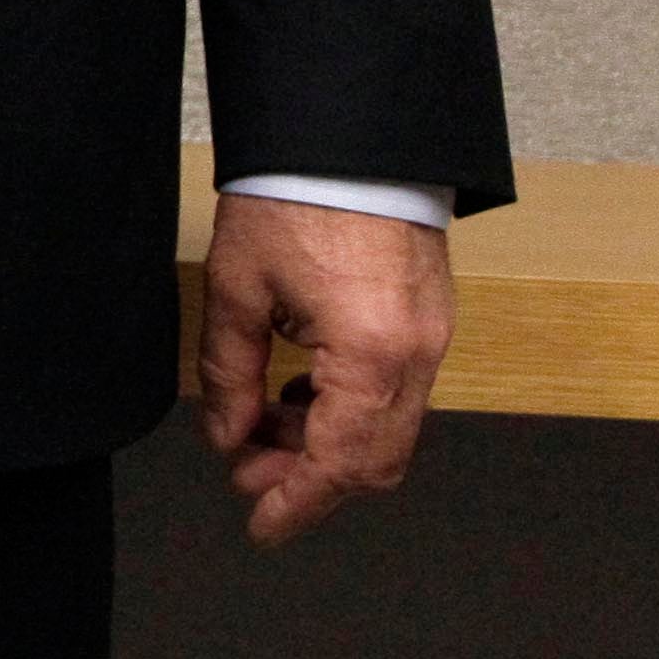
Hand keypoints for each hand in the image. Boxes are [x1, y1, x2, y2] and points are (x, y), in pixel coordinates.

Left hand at [196, 190, 453, 546]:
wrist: (348, 134)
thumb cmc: (291, 196)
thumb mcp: (237, 287)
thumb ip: (230, 371)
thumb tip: (226, 434)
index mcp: (371, 354)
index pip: (340, 463)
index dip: (298, 502)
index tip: (260, 524)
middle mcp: (417, 356)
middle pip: (374, 458)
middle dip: (309, 477)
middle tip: (247, 474)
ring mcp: (433, 337)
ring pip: (387, 428)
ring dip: (326, 441)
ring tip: (260, 428)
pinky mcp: (429, 317)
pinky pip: (395, 389)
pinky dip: (348, 406)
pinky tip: (297, 390)